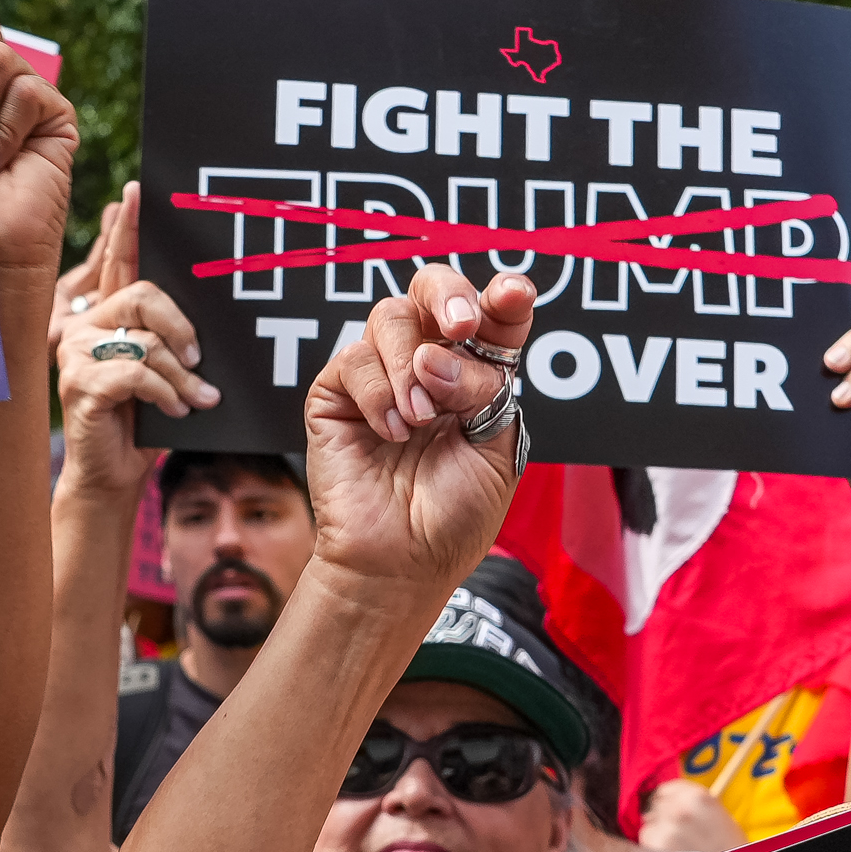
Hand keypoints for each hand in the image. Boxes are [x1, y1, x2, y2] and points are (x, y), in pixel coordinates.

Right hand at [53, 183, 210, 498]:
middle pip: (141, 295)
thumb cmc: (143, 422)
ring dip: (181, 375)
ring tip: (196, 399)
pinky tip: (174, 410)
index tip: (138, 194)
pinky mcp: (80, 384)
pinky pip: (136, 373)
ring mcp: (76, 355)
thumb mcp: (163, 372)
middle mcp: (83, 327)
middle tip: (199, 355)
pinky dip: (165, 393)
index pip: (117, 264)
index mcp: (104, 317)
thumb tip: (200, 318)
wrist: (114, 474)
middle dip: (180, 325)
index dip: (127, 230)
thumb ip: (169, 339)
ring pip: (145, 341)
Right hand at [303, 260, 535, 595]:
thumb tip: (434, 354)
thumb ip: (485, 390)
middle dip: (449, 296)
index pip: (492, 316)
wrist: (404, 562)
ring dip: (411, 361)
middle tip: (460, 328)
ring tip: (422, 416)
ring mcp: (381, 376)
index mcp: (475, 375)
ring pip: (390, 315)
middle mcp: (428, 364)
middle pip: (432, 289)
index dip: (502, 296)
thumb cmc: (454, 516)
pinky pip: (354, 360)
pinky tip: (392, 432)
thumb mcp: (497, 448)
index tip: (514, 294)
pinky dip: (378, 393)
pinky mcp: (337, 395)